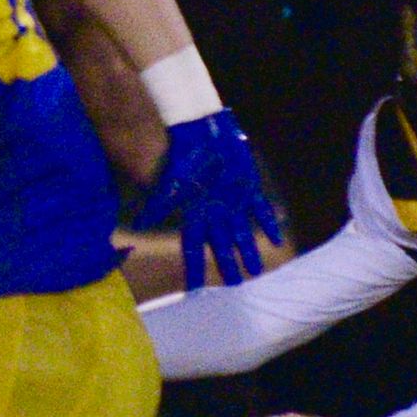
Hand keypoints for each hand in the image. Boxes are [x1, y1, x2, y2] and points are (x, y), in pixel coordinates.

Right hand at [141, 111, 286, 289]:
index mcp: (195, 213)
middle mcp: (214, 212)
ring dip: (248, 251)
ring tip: (256, 270)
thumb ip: (159, 204)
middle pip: (220, 245)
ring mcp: (232, 201)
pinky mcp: (247, 188)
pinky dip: (268, 223)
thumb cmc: (183, 155)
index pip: (193, 246)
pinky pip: (259, 210)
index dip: (195, 266)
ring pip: (241, 233)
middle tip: (235, 284)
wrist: (200, 130)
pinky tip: (276, 239)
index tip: (196, 286)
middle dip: (227, 264)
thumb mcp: (171, 183)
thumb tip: (140, 224)